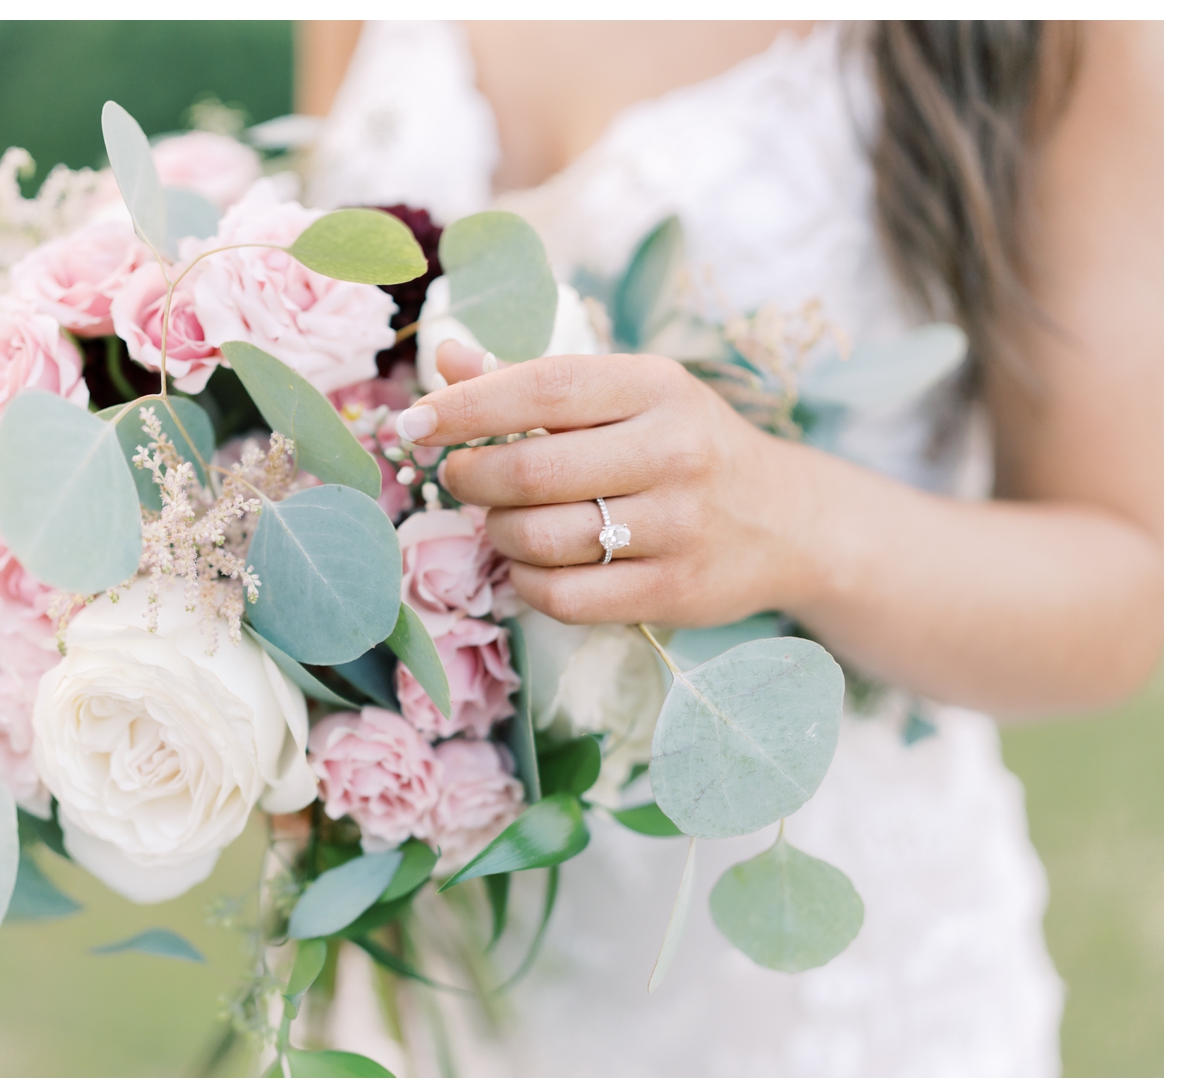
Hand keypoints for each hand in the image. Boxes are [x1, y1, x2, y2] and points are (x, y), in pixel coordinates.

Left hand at [393, 342, 820, 626]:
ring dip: (497, 533)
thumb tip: (447, 360)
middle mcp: (673, 451)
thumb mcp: (628, 396)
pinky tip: (530, 565)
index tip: (414, 422)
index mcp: (655, 386)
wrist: (788, 521)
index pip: (541, 387)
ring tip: (500, 521)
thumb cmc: (685, 446)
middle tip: (458, 476)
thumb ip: (536, 380)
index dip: (464, 406)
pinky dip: (526, 584)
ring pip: (541, 537)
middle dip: (471, 476)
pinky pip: (564, 596)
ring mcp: (677, 526)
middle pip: (532, 468)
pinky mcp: (674, 591)